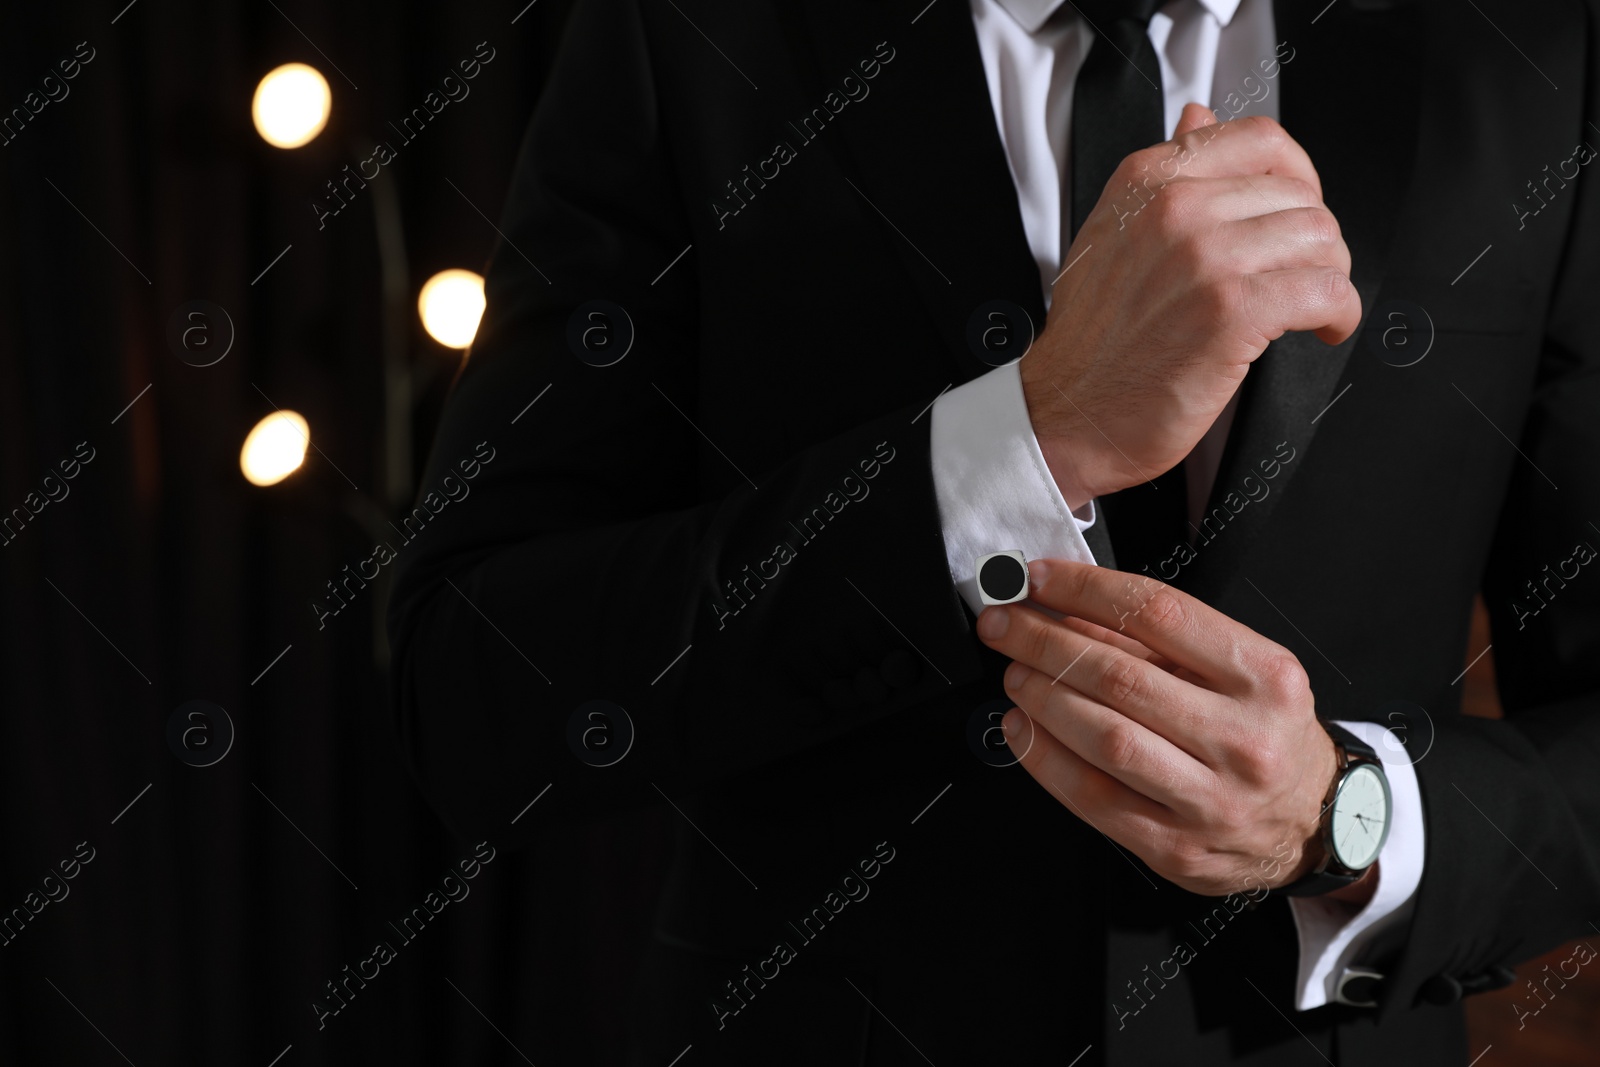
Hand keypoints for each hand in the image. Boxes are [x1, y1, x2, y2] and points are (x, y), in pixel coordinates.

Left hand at [975, 557, 1344, 897]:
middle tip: (1005, 624)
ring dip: (1042, 697)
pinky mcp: (1176, 847)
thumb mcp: (1237, 669)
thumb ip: (1154, 640)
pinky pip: (1093, 798)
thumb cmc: (1265, 733)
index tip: (1040, 579)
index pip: (1159, 612)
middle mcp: (1243, 739)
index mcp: (1264, 677)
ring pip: (1104, 739)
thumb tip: (1066, 607)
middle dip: (1045, 642)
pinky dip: (1044, 758)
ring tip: (1015, 673)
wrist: (1314, 822)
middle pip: (1121, 678)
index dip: (1086, 589)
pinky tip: (1022, 728)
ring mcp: (1210, 800)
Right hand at [1020, 104, 1362, 510]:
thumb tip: (1199, 117)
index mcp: (1147, 179)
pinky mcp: (1233, 310)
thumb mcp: (1112, 232)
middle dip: (1315, 240)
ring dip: (1330, 278)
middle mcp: (1176, 208)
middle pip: (1299, 194)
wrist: (1068, 412)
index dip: (1298, 176)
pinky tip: (1324, 328)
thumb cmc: (1091, 340)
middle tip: (1301, 277)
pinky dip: (1340, 313)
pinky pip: (1326, 291)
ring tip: (1310, 306)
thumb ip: (1165, 174)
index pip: (1260, 140)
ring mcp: (1205, 257)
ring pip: (1320, 239)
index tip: (1297, 212)